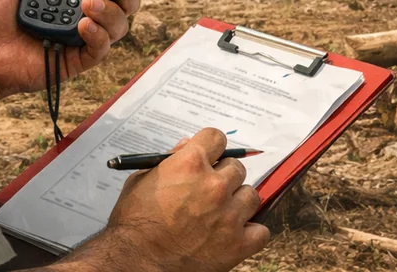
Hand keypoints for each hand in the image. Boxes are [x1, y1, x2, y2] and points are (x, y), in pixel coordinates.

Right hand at [61, 128, 269, 271]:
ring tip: (221, 213)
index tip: (211, 155)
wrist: (137, 261)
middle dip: (224, 176)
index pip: (217, 138)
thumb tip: (187, 146)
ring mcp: (229, 214)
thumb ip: (169, 160)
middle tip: (210, 191)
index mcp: (190, 163)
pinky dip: (250, 233)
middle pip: (236, 167)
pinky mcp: (238, 243)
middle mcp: (215, 184)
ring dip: (238, 202)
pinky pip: (261, 231)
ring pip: (251, 195)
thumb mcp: (142, 180)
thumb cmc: (135, 222)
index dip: (212, 146)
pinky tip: (234, 234)